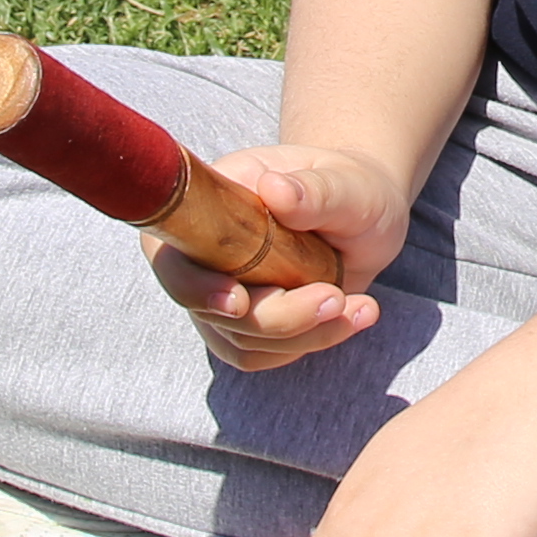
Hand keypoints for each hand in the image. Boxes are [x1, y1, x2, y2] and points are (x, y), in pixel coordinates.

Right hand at [160, 137, 414, 370]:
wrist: (366, 211)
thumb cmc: (351, 186)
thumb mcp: (344, 183)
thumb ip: (314, 190)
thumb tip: (274, 189)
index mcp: (210, 202)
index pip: (170, 253)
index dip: (194, 286)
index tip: (238, 300)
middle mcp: (204, 252)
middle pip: (210, 310)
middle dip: (276, 318)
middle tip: (336, 298)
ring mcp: (222, 290)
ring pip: (241, 341)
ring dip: (303, 335)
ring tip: (362, 307)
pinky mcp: (248, 321)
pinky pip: (262, 353)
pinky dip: (311, 342)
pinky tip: (355, 317)